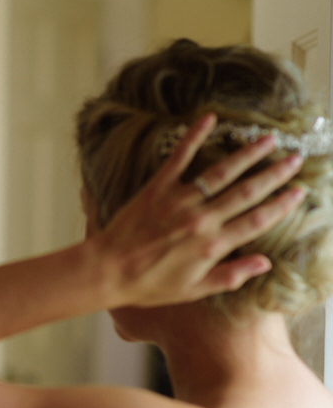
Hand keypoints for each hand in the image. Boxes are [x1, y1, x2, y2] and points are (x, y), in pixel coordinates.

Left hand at [94, 113, 305, 307]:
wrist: (108, 270)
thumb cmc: (149, 284)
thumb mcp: (194, 289)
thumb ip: (231, 275)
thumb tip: (266, 263)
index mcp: (213, 244)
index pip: (258, 221)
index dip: (282, 205)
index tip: (300, 191)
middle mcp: (201, 219)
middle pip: (247, 192)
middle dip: (274, 174)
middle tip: (295, 158)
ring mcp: (179, 200)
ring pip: (221, 172)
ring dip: (247, 153)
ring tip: (268, 139)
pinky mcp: (157, 187)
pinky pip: (179, 158)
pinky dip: (194, 136)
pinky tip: (209, 118)